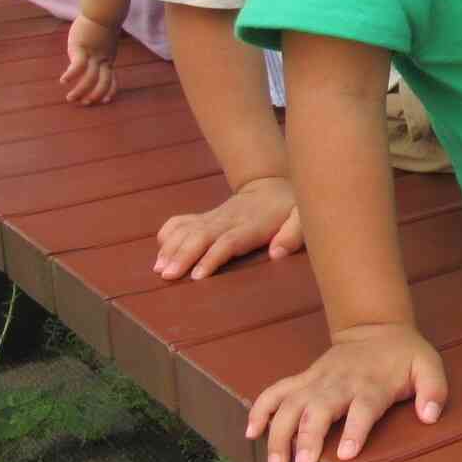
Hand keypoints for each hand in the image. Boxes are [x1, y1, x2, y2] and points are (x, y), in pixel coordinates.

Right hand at [62, 14, 119, 104]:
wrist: (102, 12)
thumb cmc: (101, 26)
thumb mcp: (104, 42)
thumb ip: (100, 51)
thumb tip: (94, 55)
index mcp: (108, 59)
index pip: (111, 80)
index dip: (110, 91)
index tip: (106, 101)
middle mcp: (102, 60)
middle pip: (102, 82)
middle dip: (94, 95)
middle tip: (84, 103)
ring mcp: (92, 54)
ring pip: (90, 77)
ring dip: (81, 90)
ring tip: (70, 98)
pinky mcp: (81, 48)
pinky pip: (78, 65)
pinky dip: (71, 75)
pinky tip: (63, 81)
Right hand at [154, 176, 303, 279]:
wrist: (271, 185)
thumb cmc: (289, 208)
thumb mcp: (302, 217)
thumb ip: (293, 235)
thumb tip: (277, 254)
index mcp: (251, 225)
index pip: (229, 241)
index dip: (212, 257)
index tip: (197, 275)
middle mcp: (228, 220)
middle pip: (202, 236)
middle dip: (182, 255)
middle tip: (167, 275)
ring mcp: (214, 217)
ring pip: (188, 229)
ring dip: (171, 248)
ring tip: (160, 269)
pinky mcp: (204, 217)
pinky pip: (182, 221)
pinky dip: (168, 233)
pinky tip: (159, 250)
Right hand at [245, 322, 446, 461]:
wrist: (377, 328)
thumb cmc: (403, 356)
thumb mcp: (429, 366)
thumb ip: (434, 390)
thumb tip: (430, 415)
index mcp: (372, 384)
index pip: (363, 407)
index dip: (356, 429)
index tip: (347, 453)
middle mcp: (341, 383)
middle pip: (320, 408)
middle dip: (308, 436)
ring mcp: (318, 380)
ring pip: (292, 403)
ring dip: (280, 431)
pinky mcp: (304, 379)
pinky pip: (277, 391)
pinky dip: (261, 408)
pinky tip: (251, 431)